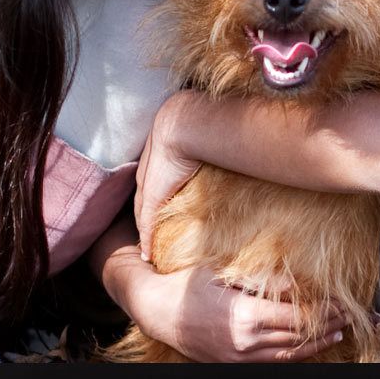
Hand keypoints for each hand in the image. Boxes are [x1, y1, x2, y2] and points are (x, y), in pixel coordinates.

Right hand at [123, 258, 347, 362]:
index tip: (340, 302)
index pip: (296, 318)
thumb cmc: (189, 285)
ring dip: (316, 344)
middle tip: (347, 314)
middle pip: (297, 337)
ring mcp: (240, 357)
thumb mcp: (224, 274)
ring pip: (288, 355)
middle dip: (326, 326)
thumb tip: (296, 283)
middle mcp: (245, 343)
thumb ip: (261, 281)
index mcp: (244, 317)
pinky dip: (295, 354)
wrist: (159, 312)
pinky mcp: (234, 364)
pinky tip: (308, 346)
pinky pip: (272, 362)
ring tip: (338, 333)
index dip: (322, 311)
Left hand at [135, 92, 205, 259]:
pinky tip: (147, 255)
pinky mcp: (152, 197)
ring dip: (146, 230)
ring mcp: (149, 186)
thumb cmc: (199, 127)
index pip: (151, 184)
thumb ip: (212, 146)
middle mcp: (149, 173)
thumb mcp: (203, 139)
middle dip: (144, 216)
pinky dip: (146, 240)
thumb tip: (237, 145)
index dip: (152, 197)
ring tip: (148, 247)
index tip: (157, 210)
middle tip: (148, 234)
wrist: (183, 124)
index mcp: (158, 159)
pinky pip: (145, 223)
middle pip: (143, 201)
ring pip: (142, 214)